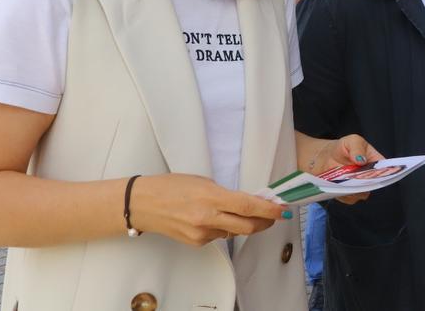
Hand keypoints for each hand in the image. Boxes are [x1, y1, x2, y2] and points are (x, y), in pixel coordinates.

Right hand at [130, 173, 289, 246]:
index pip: (248, 206)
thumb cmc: (170, 186)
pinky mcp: (196, 243)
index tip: (282, 209)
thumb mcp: (202, 182)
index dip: (269, 209)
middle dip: (265, 222)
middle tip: (273, 215)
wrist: (142, 204)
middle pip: (248, 226)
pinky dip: (222, 228)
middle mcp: (207, 218)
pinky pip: (218, 236)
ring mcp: (201, 233)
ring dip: (242, 223)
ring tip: (238, 212)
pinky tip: (211, 218)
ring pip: (233, 231)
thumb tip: (246, 203)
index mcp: (211, 197)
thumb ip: (225, 194)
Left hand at [311, 134, 383, 204]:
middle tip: (356, 176)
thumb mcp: (352, 141)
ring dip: (353, 188)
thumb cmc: (344, 148)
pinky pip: (350, 198)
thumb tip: (361, 160)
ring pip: (362, 193)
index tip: (374, 173)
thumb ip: (357, 148)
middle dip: (366, 182)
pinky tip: (337, 186)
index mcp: (376, 163)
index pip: (386, 170)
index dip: (384, 173)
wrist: (326, 158)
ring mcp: (360, 188)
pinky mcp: (349, 195)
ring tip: (344, 180)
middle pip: (374, 184)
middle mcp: (371, 177)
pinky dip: (343, 194)